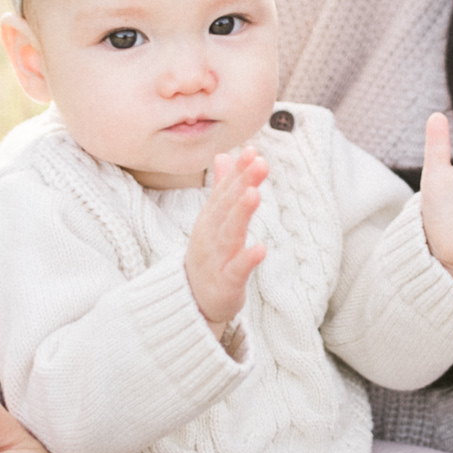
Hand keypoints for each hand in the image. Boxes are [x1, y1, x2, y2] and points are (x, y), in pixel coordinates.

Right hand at [184, 149, 267, 340]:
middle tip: (259, 162)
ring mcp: (216, 259)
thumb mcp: (214, 219)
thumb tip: (224, 155)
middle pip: (227, 207)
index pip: (225, 191)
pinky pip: (236, 270)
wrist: (190, 301)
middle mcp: (211, 235)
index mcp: (210, 219)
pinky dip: (247, 259)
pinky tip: (261, 249)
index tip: (253, 151)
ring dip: (241, 213)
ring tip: (254, 194)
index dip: (238, 172)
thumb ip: (222, 187)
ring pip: (229, 234)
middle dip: (243, 184)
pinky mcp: (225, 282)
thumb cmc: (209, 255)